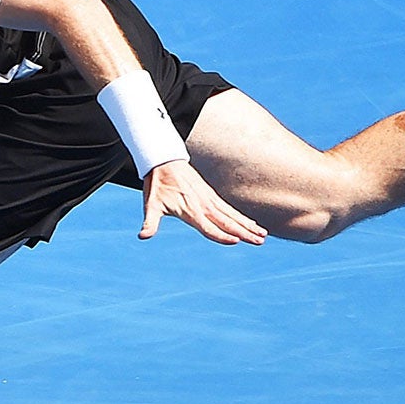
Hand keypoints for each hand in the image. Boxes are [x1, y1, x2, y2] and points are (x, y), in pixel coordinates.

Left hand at [140, 159, 266, 245]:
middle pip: (226, 222)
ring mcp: (209, 200)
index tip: (235, 241)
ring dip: (247, 225)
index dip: (221, 235)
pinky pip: (229, 208)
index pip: (208, 227)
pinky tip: (251, 223)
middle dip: (244, 232)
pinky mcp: (211, 195)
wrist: (164, 161)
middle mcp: (203, 205)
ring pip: (232, 215)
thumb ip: (150, 222)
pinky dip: (241, 216)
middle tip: (259, 242)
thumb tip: (142, 236)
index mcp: (190, 211)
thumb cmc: (157, 185)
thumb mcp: (151, 205)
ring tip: (262, 235)